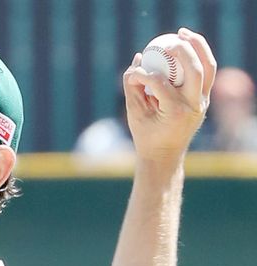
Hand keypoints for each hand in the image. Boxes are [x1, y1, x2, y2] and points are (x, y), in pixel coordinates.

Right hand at [123, 28, 215, 161]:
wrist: (164, 156)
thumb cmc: (146, 136)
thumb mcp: (134, 114)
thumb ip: (132, 87)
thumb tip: (138, 59)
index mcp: (174, 113)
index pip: (160, 83)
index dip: (144, 74)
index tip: (134, 73)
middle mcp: (192, 107)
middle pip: (194, 70)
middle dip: (181, 51)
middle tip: (166, 43)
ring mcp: (202, 103)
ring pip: (207, 67)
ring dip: (198, 46)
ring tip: (182, 34)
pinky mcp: (204, 99)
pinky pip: (207, 72)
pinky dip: (199, 56)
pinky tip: (187, 45)